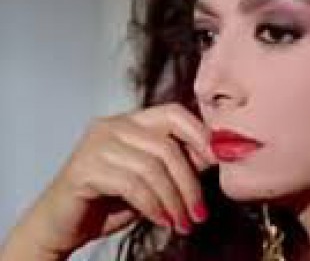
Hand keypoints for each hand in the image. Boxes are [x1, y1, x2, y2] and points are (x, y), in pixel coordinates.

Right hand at [9, 103, 216, 257]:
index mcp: (131, 120)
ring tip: (183, 222)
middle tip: (200, 211)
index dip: (200, 134)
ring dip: (174, 200)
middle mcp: (113, 125)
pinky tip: (163, 221)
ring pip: (152, 168)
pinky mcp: (85, 169)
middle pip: (167, 145)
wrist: (60, 226)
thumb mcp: (152, 179)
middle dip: (189, 182)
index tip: (218, 162)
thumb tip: (216, 154)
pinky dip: (154, 206)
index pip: (174, 113)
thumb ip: (178, 162)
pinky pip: (133, 185)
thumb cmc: (109, 201)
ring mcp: (96, 144)